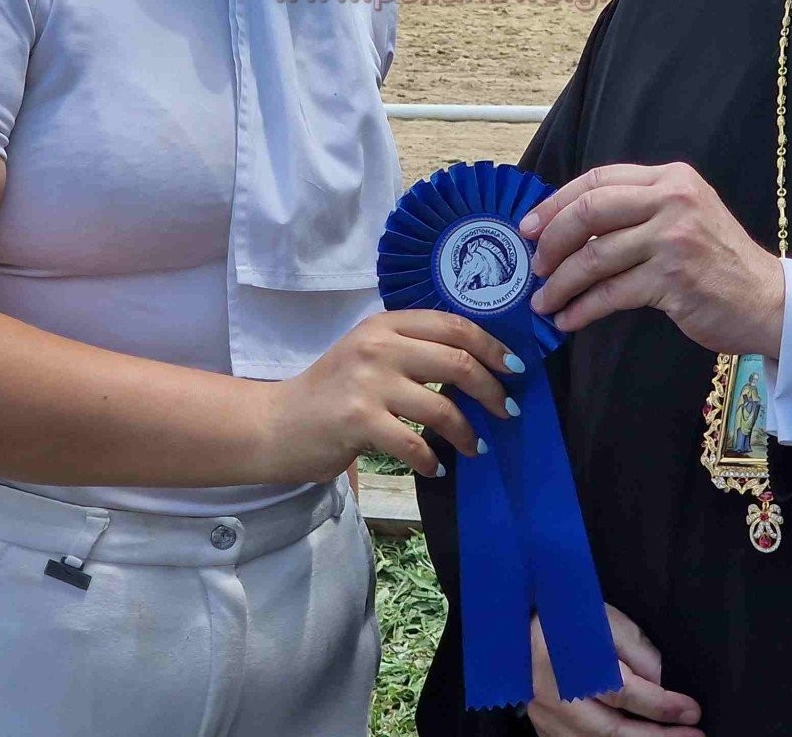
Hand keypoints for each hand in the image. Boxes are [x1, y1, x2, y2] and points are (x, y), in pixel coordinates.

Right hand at [266, 310, 518, 483]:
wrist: (277, 423)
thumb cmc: (331, 391)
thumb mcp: (370, 354)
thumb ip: (413, 350)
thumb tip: (479, 365)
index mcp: (386, 324)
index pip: (453, 325)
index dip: (492, 346)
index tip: (514, 369)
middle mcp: (378, 346)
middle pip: (457, 362)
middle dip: (492, 390)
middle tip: (508, 412)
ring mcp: (367, 383)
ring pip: (441, 407)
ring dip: (468, 433)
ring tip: (477, 447)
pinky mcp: (358, 420)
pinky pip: (414, 443)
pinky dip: (433, 460)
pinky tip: (437, 467)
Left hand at [525, 164, 783, 353]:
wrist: (768, 300)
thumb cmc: (718, 261)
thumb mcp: (683, 215)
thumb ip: (637, 210)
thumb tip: (566, 227)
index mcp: (670, 178)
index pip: (597, 180)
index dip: (556, 203)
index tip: (529, 227)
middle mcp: (672, 200)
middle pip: (589, 212)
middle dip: (551, 240)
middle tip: (535, 266)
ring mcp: (673, 239)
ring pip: (594, 257)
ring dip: (561, 283)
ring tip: (544, 302)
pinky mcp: (673, 279)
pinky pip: (611, 293)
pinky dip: (582, 308)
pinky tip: (568, 319)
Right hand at [528, 604, 701, 735]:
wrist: (517, 628)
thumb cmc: (565, 618)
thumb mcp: (605, 621)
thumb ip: (637, 653)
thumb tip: (665, 685)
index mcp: (568, 660)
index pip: (622, 692)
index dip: (660, 705)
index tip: (691, 710)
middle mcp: (553, 696)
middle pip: (612, 730)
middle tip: (694, 735)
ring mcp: (546, 718)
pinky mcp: (546, 730)